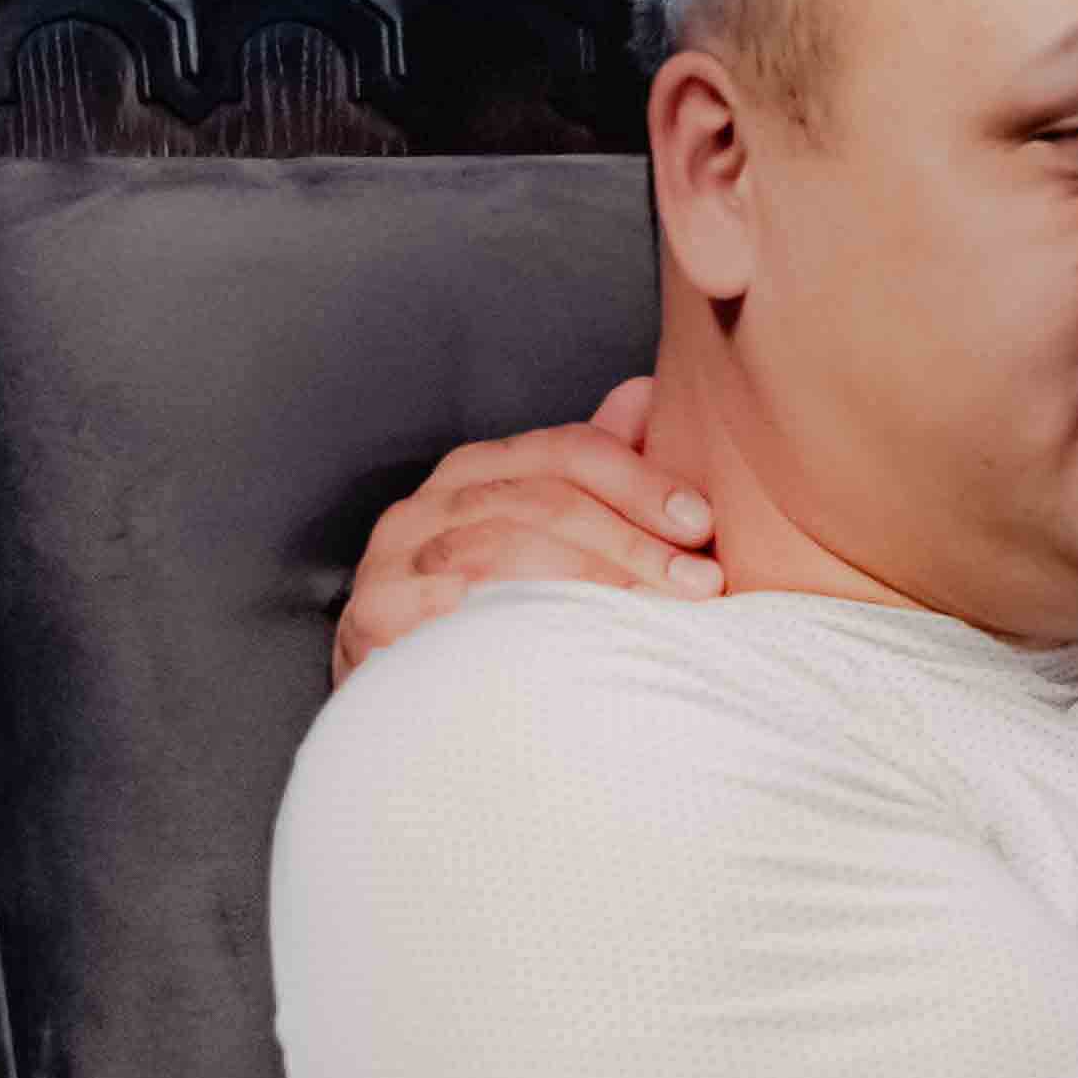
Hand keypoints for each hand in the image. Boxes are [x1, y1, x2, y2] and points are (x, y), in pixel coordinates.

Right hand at [330, 376, 722, 682]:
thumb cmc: (486, 595)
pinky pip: (453, 610)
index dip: (639, 481)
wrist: (395, 681)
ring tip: (654, 614)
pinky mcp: (375, 613)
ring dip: (591, 581)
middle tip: (698, 581)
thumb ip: (593, 466)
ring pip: (501, 551)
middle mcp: (432, 503)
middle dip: (630, 540)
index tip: (702, 523)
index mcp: (480, 469)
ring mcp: (396, 558)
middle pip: (539, 500)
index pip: (566, 451)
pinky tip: (573, 640)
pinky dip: (517, 619)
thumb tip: (648, 395)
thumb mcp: (540, 523)